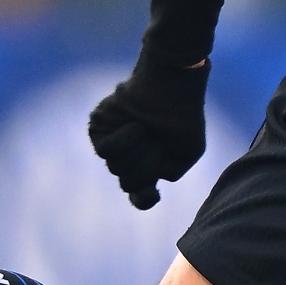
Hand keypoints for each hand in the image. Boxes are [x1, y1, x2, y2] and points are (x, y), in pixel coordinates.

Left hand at [86, 51, 210, 208]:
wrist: (172, 85)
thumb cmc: (184, 115)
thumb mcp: (187, 151)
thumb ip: (169, 172)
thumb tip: (145, 178)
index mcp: (148, 165)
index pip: (139, 196)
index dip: (143, 199)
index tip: (151, 193)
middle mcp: (128, 157)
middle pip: (129, 183)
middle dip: (147, 166)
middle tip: (158, 142)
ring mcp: (111, 143)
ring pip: (117, 168)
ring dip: (139, 150)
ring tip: (148, 129)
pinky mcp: (98, 128)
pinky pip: (107, 150)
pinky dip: (125, 140)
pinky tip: (135, 124)